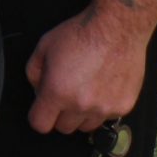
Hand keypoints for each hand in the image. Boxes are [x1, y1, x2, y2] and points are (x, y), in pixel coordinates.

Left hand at [25, 6, 148, 134]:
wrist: (117, 27)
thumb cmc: (80, 33)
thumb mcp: (44, 46)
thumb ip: (34, 73)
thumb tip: (38, 91)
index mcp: (57, 92)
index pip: (40, 124)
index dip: (39, 116)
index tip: (43, 108)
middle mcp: (80, 105)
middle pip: (63, 128)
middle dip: (60, 113)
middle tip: (66, 93)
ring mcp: (104, 108)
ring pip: (85, 127)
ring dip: (81, 114)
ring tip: (85, 90)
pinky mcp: (123, 107)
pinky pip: (106, 118)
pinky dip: (102, 108)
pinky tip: (103, 87)